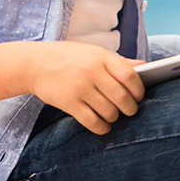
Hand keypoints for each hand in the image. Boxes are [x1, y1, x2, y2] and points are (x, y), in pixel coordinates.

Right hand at [25, 41, 145, 134]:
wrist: (35, 63)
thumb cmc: (68, 57)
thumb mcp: (93, 52)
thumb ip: (118, 61)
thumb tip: (144, 66)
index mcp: (101, 57)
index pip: (130, 76)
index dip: (138, 90)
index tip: (138, 96)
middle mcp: (92, 72)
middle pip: (122, 97)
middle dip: (130, 108)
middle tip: (129, 110)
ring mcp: (80, 88)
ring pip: (109, 112)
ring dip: (114, 118)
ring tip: (112, 115)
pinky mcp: (69, 103)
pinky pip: (92, 122)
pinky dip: (102, 127)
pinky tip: (102, 125)